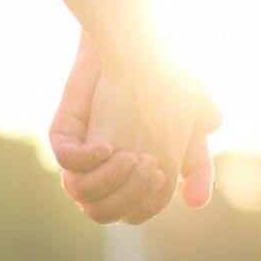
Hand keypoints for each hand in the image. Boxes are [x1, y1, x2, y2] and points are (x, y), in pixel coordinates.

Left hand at [49, 38, 217, 223]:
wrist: (140, 48)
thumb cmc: (168, 86)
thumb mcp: (193, 128)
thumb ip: (196, 165)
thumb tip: (196, 203)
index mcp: (126, 178)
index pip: (131, 212)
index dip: (146, 203)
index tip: (161, 176)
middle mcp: (99, 171)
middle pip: (103, 211)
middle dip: (129, 195)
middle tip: (149, 163)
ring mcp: (80, 154)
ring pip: (80, 192)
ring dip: (108, 181)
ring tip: (130, 155)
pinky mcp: (64, 131)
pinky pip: (66, 160)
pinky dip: (86, 159)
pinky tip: (107, 145)